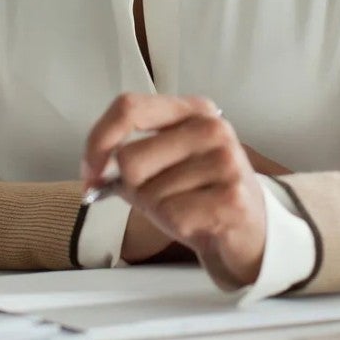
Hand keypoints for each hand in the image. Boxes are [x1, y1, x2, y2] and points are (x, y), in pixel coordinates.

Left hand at [84, 93, 267, 286]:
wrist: (249, 231)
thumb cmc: (199, 195)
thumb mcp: (164, 166)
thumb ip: (128, 157)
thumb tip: (94, 171)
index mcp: (193, 110)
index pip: (128, 107)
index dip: (98, 140)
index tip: (90, 170)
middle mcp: (212, 128)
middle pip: (130, 158)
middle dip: (134, 187)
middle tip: (160, 196)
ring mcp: (226, 161)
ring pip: (149, 192)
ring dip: (158, 210)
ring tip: (186, 207)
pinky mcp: (233, 198)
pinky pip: (172, 215)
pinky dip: (175, 226)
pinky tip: (199, 221)